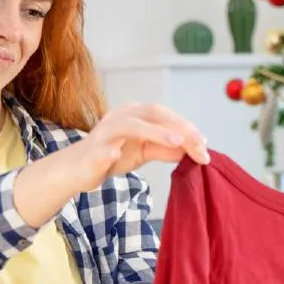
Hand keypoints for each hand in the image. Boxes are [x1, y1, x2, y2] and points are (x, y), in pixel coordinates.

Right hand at [70, 103, 209, 190]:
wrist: (78, 170)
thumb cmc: (111, 157)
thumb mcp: (143, 152)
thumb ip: (165, 150)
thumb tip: (191, 151)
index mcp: (135, 115)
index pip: (166, 116)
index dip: (187, 128)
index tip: (205, 146)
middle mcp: (121, 117)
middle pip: (153, 114)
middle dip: (179, 127)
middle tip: (200, 144)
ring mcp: (105, 132)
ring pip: (130, 125)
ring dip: (154, 132)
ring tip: (176, 142)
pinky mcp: (92, 150)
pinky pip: (102, 149)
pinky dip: (110, 152)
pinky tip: (117, 156)